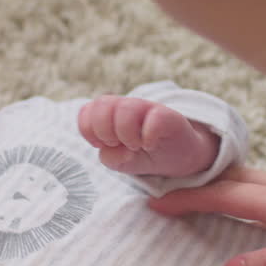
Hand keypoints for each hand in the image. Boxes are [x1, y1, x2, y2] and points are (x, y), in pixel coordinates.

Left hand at [78, 96, 217, 176]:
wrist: (179, 155)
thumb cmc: (144, 154)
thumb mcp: (121, 161)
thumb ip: (110, 157)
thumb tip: (114, 151)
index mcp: (110, 113)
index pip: (87, 111)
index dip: (88, 130)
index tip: (101, 145)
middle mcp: (127, 106)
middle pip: (102, 104)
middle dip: (104, 131)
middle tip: (117, 143)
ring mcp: (149, 109)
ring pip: (125, 108)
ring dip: (126, 133)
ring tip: (135, 145)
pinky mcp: (169, 117)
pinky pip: (155, 118)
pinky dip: (148, 137)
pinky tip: (150, 144)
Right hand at [149, 166, 265, 265]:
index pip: (225, 196)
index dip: (188, 198)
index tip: (154, 201)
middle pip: (234, 178)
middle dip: (195, 179)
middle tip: (162, 183)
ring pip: (253, 182)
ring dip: (219, 182)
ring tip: (194, 187)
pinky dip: (246, 191)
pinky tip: (251, 203)